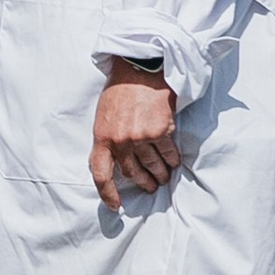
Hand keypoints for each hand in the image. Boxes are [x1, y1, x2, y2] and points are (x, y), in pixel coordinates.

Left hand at [90, 71, 180, 203]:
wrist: (140, 68)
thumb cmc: (120, 89)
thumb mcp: (104, 114)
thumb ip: (108, 137)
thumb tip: (114, 160)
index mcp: (102, 135)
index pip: (100, 172)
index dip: (106, 192)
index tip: (114, 206)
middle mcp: (120, 140)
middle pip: (131, 172)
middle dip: (142, 182)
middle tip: (149, 187)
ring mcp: (141, 136)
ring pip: (152, 165)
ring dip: (159, 174)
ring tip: (163, 178)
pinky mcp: (160, 131)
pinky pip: (168, 153)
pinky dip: (172, 160)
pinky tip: (174, 162)